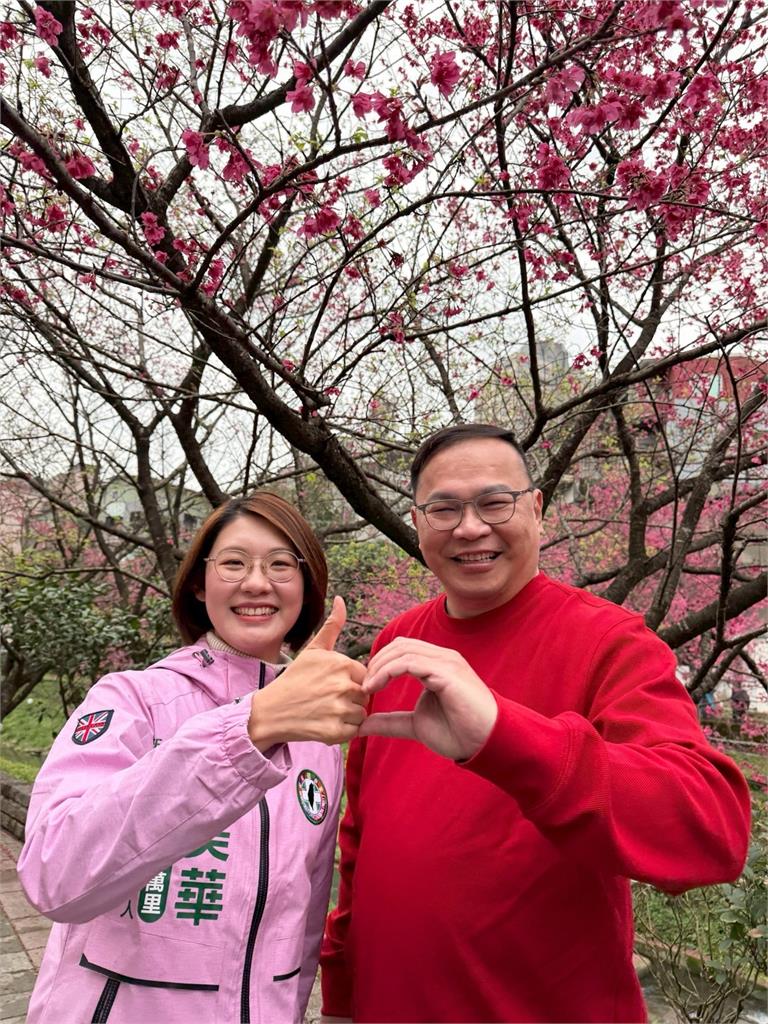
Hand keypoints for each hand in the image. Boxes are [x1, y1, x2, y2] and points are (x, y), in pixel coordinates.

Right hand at [248, 596, 366, 749]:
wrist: (271, 711)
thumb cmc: (295, 679)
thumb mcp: (313, 650)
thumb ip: (332, 626)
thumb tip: (340, 599)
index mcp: (340, 664)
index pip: (364, 674)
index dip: (351, 680)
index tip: (332, 684)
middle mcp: (342, 686)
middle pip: (365, 694)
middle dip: (351, 698)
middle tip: (327, 699)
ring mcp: (339, 710)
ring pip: (362, 713)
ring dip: (349, 714)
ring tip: (326, 710)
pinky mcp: (336, 732)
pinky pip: (355, 730)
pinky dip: (344, 729)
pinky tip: (326, 722)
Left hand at [359, 638, 496, 760]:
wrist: (486, 743)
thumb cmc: (459, 732)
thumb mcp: (416, 725)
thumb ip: (391, 721)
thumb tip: (362, 725)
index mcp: (436, 665)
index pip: (402, 649)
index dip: (379, 663)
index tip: (365, 686)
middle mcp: (442, 658)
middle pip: (399, 645)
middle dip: (376, 662)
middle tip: (363, 685)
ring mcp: (446, 662)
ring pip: (403, 650)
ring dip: (379, 667)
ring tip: (367, 688)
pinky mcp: (447, 673)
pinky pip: (410, 662)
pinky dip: (388, 671)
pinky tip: (376, 687)